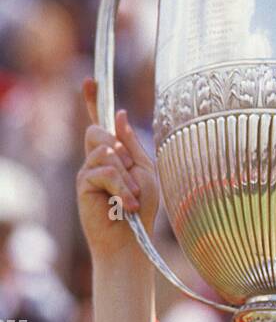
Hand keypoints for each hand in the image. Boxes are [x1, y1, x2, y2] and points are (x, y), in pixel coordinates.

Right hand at [77, 77, 159, 265]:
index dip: (93, 101)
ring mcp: (87, 172)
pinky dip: (120, 187)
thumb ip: (132, 144)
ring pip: (105, 152)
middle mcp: (96, 160)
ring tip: (131, 200)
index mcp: (114, 155)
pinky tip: (125, 205)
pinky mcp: (83, 185)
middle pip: (99, 132)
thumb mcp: (145, 172)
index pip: (101, 123)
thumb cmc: (143, 210)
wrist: (132, 241)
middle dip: (120, 152)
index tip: (90, 81)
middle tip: (133, 182)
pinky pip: (103, 171)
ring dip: (125, 177)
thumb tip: (119, 114)